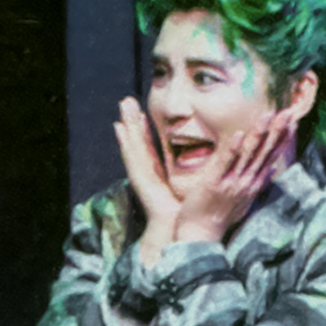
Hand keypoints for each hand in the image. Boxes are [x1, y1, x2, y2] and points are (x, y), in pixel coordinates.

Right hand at [115, 99, 178, 265]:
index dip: (143, 128)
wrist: (175, 225)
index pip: (149, 144)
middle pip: (137, 140)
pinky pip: (131, 155)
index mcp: (157, 170)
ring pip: (132, 143)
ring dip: (126, 125)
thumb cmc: (185, 206)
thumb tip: (205, 155)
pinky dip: (125, 141)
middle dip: (132, 120)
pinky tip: (120, 128)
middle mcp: (146, 169)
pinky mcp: (138, 177)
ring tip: (122, 107)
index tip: (139, 110)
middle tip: (126, 100)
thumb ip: (194, 167)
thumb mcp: (189, 182)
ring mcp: (140, 172)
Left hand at [169, 108, 298, 246]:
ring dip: (259, 133)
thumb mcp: (244, 202)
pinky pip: (226, 163)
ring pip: (248, 154)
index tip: (292, 121)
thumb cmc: (219, 218)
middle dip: (276, 131)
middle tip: (288, 112)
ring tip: (268, 115)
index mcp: (253, 184)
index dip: (282, 138)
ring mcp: (232, 182)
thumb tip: (271, 170)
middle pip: (264, 152)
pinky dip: (234, 148)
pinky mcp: (214, 183)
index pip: (271, 156)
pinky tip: (241, 134)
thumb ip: (257, 184)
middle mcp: (246, 182)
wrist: (201, 235)